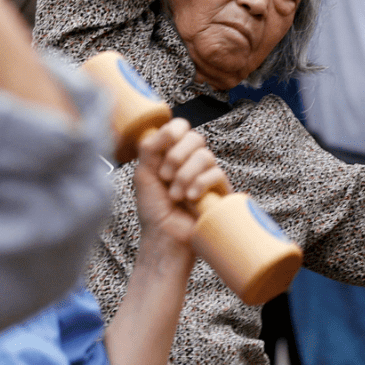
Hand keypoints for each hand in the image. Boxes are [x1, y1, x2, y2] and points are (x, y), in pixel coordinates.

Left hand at [134, 118, 225, 250]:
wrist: (164, 237)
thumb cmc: (153, 208)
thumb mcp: (144, 173)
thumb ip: (150, 147)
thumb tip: (168, 129)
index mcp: (174, 153)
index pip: (182, 127)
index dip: (174, 132)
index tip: (163, 148)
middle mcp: (192, 161)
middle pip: (195, 138)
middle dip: (176, 156)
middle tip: (164, 176)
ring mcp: (207, 175)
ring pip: (206, 156)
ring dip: (185, 175)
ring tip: (176, 195)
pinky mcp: (220, 191)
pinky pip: (217, 174)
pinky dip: (201, 184)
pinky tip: (191, 198)